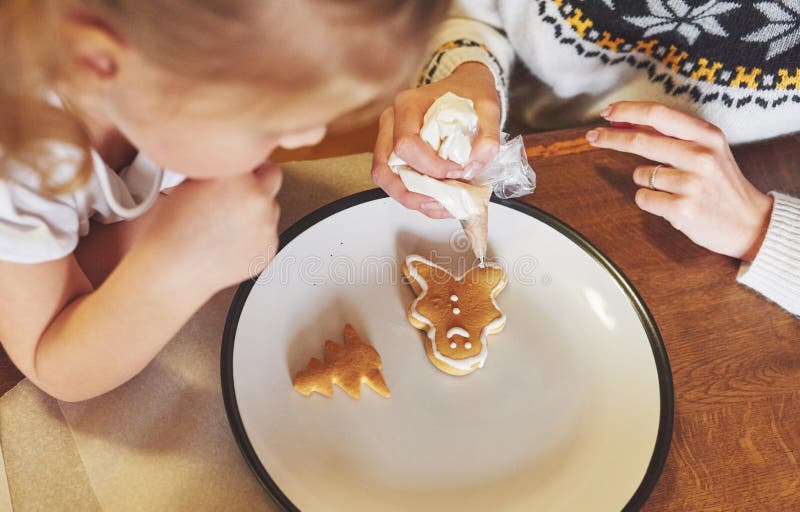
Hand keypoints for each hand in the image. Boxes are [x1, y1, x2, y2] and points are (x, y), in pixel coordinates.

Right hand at [142, 161, 281, 288]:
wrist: (172, 266)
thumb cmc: (172, 227)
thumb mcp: (190, 178)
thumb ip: (220, 165)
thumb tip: (233, 159)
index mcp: (237, 176)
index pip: (257, 156)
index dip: (245, 162)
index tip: (238, 168)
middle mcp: (257, 198)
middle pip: (273, 176)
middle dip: (258, 181)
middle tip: (237, 191)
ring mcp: (266, 224)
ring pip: (271, 207)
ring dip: (256, 209)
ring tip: (224, 221)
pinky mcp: (270, 247)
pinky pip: (268, 233)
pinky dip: (254, 235)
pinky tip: (229, 239)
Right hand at [371, 62, 500, 217]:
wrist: (465, 87)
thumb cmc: (469, 94)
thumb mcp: (488, 107)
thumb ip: (488, 134)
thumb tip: (478, 161)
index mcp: (408, 105)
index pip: (406, 144)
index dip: (430, 166)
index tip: (456, 172)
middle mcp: (392, 121)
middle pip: (385, 167)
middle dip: (413, 192)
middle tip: (442, 201)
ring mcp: (390, 138)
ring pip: (385, 178)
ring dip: (411, 198)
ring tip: (440, 206)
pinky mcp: (396, 153)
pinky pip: (396, 180)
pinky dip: (415, 195)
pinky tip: (437, 201)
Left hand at [586, 101, 772, 260]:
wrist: (750, 223)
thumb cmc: (721, 184)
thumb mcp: (707, 150)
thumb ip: (670, 136)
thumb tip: (625, 122)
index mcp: (707, 135)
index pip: (658, 114)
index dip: (627, 111)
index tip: (606, 113)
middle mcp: (701, 155)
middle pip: (640, 141)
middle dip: (611, 138)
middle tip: (593, 137)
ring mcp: (692, 183)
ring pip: (639, 174)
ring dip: (645, 180)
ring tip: (673, 189)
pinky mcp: (682, 209)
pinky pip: (643, 198)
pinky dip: (650, 201)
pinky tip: (672, 204)